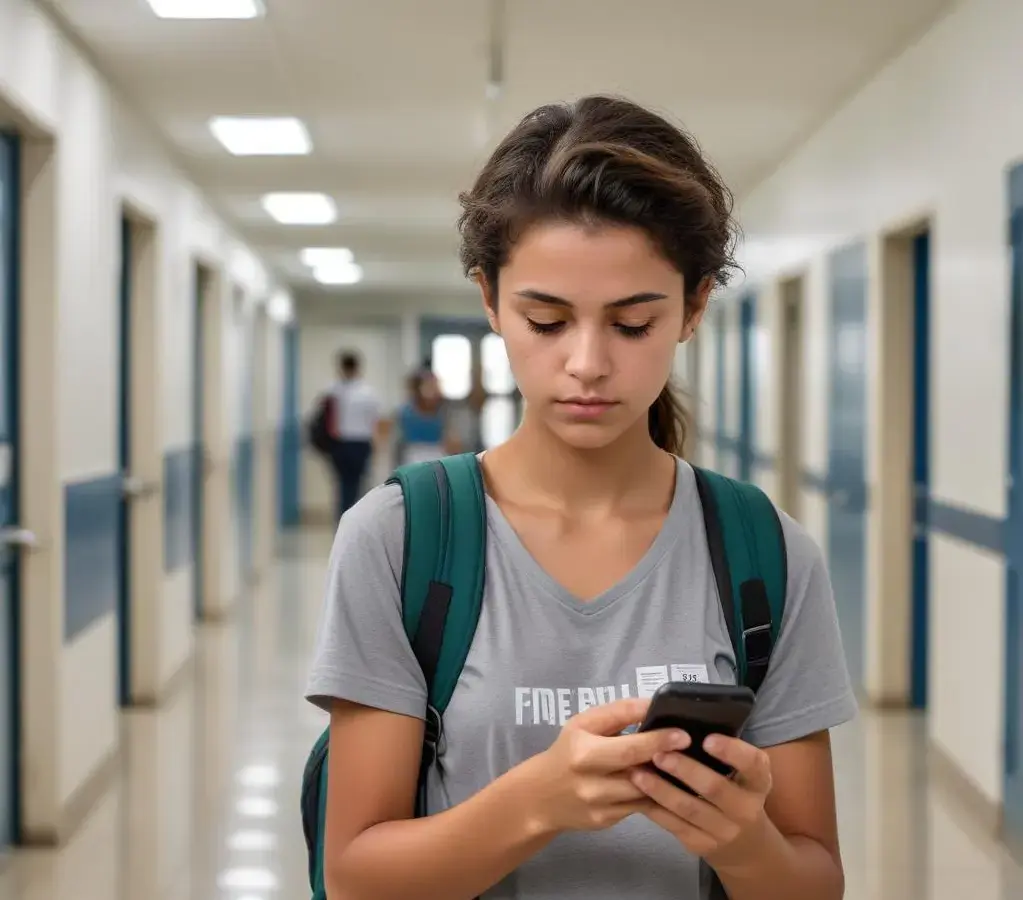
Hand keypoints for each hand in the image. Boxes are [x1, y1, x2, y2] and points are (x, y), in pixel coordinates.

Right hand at [522, 698, 689, 835]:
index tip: (683, 734)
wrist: (541, 796)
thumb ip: (618, 713)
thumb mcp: (584, 723)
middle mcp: (591, 782)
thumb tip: (653, 704)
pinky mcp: (605, 822)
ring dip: (664, 780)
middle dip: (667, 759)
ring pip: (643, 794)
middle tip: (690, 748)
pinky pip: (638, 808)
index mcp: (584, 752)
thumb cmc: (568, 750)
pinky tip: (666, 785)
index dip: (659, 740)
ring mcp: (599, 806)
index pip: (629, 747)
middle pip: (639, 773)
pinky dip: (653, 795)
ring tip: (681, 764)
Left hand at [630, 733, 772, 869]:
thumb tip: (681, 725)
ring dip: (660, 789)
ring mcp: (724, 831)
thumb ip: (723, 753)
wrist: (744, 843)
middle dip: (684, 769)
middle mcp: (746, 808)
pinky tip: (636, 793)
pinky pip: (673, 825)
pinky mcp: (701, 845)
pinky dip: (653, 807)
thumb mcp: (743, 774)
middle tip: (658, 752)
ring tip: (637, 772)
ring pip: (688, 808)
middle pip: (714, 787)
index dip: (732, 751)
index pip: (753, 764)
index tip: (707, 739)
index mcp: (758, 782)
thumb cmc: (735, 791)